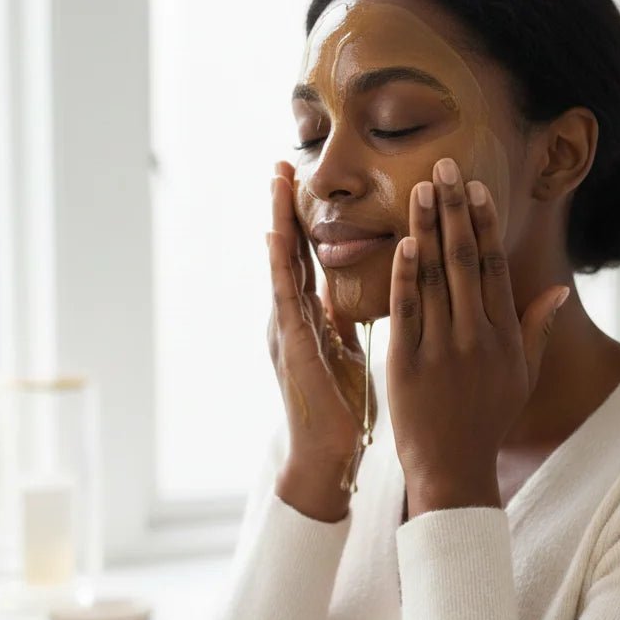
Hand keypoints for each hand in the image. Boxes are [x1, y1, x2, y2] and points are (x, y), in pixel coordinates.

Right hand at [267, 160, 378, 486]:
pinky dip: (279, 267)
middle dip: (282, 210)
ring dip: (277, 224)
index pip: (303, 260)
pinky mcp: (292, 348)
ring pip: (280, 267)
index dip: (301, 222)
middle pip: (286, 254)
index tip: (298, 185)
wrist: (327, 454)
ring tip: (274, 184)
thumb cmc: (338, 405)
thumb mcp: (343, 350)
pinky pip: (285, 300)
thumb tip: (345, 292)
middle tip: (279, 166)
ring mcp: (286, 331)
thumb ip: (339, 319)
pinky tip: (276, 238)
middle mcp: (290, 319)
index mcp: (305, 318)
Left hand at [386, 156, 569, 514]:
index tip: (476, 188)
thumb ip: (537, 329)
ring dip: (427, 230)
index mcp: (504, 336)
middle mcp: (476, 337)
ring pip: (435, 279)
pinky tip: (404, 242)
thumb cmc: (487, 420)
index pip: (494, 267)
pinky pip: (407, 312)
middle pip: (465, 261)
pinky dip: (405, 276)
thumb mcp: (522, 377)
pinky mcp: (408, 364)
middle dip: (455, 210)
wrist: (452, 468)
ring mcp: (442, 350)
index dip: (485, 224)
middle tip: (443, 167)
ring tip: (421, 190)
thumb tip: (557, 290)